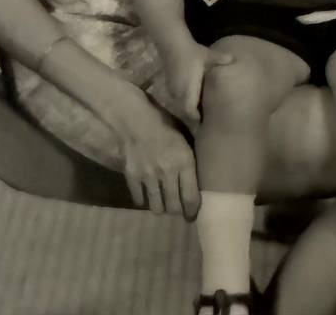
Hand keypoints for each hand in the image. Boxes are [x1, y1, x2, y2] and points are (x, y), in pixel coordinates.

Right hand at [111, 92, 200, 218]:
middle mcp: (168, 174)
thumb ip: (190, 160)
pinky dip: (143, 200)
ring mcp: (149, 178)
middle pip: (174, 207)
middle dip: (177, 211)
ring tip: (162, 204)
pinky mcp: (133, 178)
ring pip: (157, 207)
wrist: (135, 119)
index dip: (193, 211)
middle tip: (178, 209)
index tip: (192, 215)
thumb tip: (202, 177)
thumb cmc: (164, 125)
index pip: (192, 198)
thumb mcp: (184, 138)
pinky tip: (146, 195)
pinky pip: (139, 199)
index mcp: (185, 162)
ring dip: (161, 207)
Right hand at [165, 40, 233, 121]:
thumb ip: (220, 59)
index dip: (197, 118)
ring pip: (180, 106)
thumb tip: (233, 59)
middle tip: (205, 118)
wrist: (172, 44)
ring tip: (200, 110)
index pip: (190, 112)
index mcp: (188, 90)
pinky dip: (184, 101)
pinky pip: (177, 99)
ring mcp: (172, 90)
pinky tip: (192, 96)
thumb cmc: (192, 52)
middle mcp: (179, 93)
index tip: (206, 121)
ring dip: (188, 108)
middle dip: (193, 115)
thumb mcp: (207, 55)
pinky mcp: (169, 86)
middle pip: (185, 112)